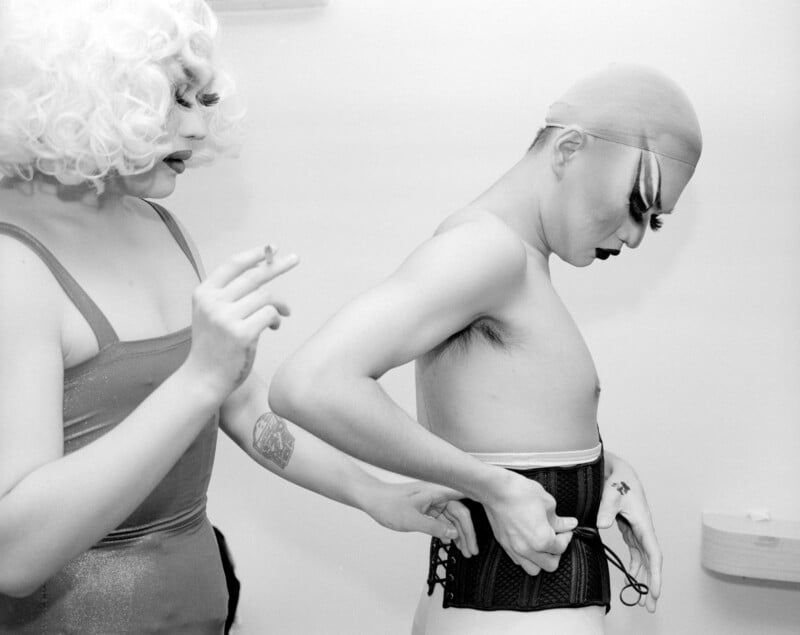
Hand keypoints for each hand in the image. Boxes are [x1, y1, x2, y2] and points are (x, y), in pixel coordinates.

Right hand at [185, 245, 298, 398]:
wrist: (204, 378)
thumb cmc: (213, 345)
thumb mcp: (211, 313)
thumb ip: (230, 294)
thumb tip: (262, 271)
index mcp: (204, 293)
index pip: (232, 265)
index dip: (254, 255)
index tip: (272, 248)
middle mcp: (213, 302)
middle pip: (253, 276)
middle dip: (277, 266)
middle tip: (295, 259)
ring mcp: (226, 318)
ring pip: (265, 297)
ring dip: (279, 305)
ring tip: (280, 315)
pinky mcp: (242, 334)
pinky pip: (270, 314)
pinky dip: (277, 318)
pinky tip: (274, 327)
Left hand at [364, 481, 477, 557]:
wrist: (371, 499)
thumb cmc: (387, 504)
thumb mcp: (412, 520)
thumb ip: (434, 527)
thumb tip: (452, 534)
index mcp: (436, 490)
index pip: (465, 497)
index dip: (481, 504)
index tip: (494, 513)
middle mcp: (437, 493)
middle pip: (460, 512)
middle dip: (468, 532)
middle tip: (472, 550)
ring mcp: (432, 500)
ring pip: (452, 517)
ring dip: (459, 534)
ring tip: (465, 551)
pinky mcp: (427, 506)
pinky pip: (443, 519)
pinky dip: (449, 531)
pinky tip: (453, 542)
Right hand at [483, 472, 576, 575]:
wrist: (495, 490)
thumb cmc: (520, 493)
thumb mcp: (547, 503)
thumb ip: (559, 520)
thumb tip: (568, 525)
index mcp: (541, 540)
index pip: (561, 547)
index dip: (567, 536)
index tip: (567, 528)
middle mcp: (527, 550)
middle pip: (550, 565)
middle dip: (557, 553)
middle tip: (557, 538)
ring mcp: (513, 548)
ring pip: (532, 569)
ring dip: (541, 560)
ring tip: (543, 545)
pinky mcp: (503, 544)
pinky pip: (518, 560)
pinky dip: (526, 556)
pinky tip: (529, 543)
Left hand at [597, 452, 661, 611]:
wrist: (616, 468)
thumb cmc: (616, 480)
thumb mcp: (611, 494)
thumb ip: (606, 509)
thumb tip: (602, 525)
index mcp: (644, 523)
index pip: (654, 555)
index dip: (655, 575)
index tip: (654, 593)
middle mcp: (644, 528)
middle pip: (652, 560)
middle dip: (652, 583)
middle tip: (649, 606)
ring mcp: (638, 528)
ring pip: (645, 557)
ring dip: (644, 576)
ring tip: (639, 596)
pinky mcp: (630, 526)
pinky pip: (637, 550)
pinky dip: (636, 563)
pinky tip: (632, 574)